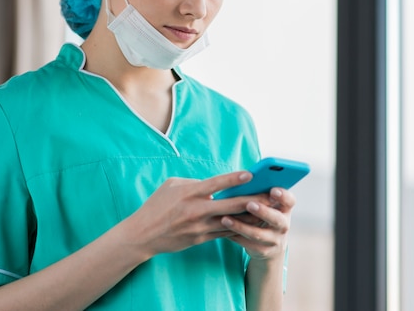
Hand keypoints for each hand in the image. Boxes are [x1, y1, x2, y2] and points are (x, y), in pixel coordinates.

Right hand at [125, 171, 256, 256]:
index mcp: (189, 193)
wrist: (143, 235)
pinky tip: (254, 224)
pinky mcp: (201, 239)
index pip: (215, 184)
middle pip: (230, 205)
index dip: (234, 178)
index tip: (251, 174)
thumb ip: (194, 182)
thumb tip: (213, 184)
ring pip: (231, 221)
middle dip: (252, 199)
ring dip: (251, 216)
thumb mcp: (172, 185)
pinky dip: (240, 228)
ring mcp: (200, 227)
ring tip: (269, 210)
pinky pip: (225, 233)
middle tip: (270, 195)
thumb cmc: (156, 205)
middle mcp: (196, 210)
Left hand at [220, 188, 295, 261]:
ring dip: (241, 226)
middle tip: (249, 204)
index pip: (289, 200)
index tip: (273, 190)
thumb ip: (259, 194)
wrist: (269, 245)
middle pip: (276, 219)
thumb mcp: (267, 205)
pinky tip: (223, 230)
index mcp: (285, 208)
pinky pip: (248, 244)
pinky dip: (235, 236)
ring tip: (225, 219)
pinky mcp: (264, 251)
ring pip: (258, 234)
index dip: (283, 196)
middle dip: (263, 211)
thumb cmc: (263, 215)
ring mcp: (275, 240)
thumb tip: (240, 180)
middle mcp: (283, 225)